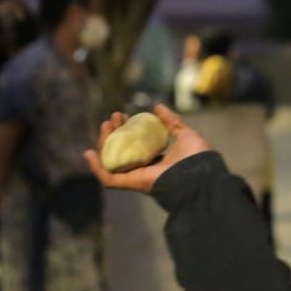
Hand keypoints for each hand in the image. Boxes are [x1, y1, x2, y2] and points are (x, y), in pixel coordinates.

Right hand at [84, 103, 210, 193]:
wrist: (201, 174)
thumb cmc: (197, 158)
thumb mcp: (185, 134)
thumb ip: (172, 122)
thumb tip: (158, 107)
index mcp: (157, 159)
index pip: (135, 145)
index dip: (127, 129)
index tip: (125, 115)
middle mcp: (145, 169)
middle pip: (121, 151)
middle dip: (114, 133)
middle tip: (115, 117)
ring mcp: (137, 176)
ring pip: (112, 162)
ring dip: (104, 144)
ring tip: (105, 125)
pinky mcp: (132, 183)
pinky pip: (109, 179)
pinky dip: (97, 168)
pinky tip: (89, 154)